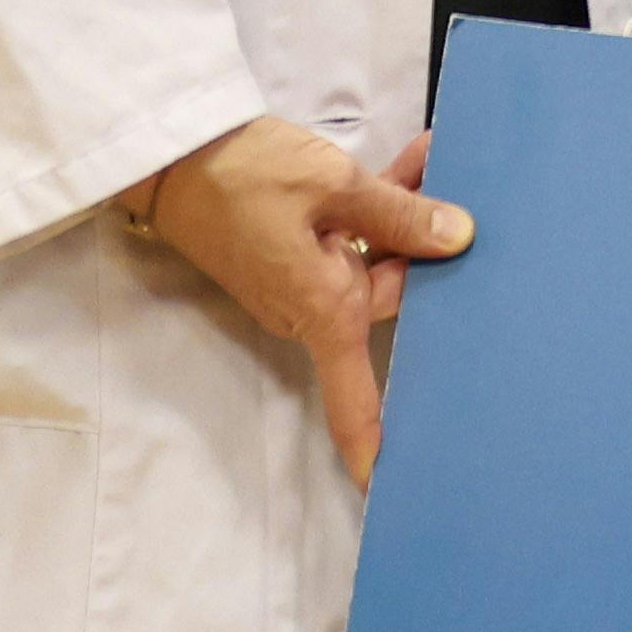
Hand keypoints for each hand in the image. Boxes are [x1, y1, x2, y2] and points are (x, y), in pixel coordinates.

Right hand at [125, 121, 470, 489]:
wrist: (172, 151)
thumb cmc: (246, 173)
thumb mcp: (332, 184)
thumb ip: (399, 214)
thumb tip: (458, 239)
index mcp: (321, 306)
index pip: (350, 390)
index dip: (369, 438)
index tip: (387, 480)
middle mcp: (311, 305)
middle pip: (390, 296)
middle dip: (425, 243)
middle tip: (455, 181)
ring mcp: (301, 280)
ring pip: (376, 260)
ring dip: (406, 212)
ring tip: (432, 156)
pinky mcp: (294, 252)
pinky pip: (351, 239)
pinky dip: (379, 207)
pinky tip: (412, 160)